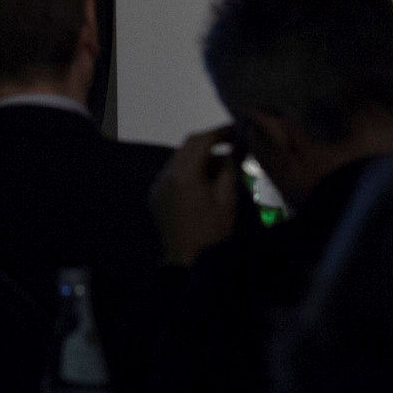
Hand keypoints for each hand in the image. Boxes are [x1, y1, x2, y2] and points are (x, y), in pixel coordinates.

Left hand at [152, 127, 242, 267]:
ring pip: (179, 159)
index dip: (219, 132)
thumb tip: (234, 148)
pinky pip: (172, 173)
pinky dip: (188, 170)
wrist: (188, 261)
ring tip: (221, 167)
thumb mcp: (227, 199)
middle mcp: (166, 174)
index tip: (236, 130)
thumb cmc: (212, 231)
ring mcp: (158, 185)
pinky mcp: (156, 195)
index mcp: (184, 174)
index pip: (201, 141)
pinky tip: (204, 181)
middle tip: (231, 144)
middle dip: (210, 142)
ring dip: (199, 157)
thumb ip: (229, 168)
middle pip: (188, 146)